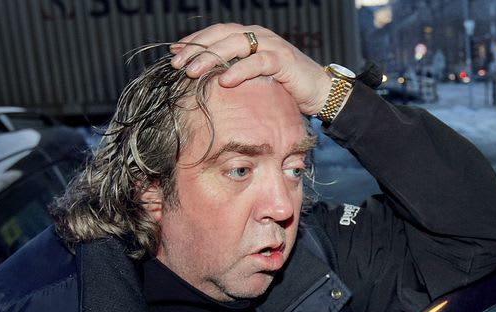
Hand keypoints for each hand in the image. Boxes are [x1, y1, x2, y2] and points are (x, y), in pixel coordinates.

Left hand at [170, 23, 330, 115]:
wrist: (321, 93)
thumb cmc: (286, 89)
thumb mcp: (255, 80)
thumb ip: (235, 74)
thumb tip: (205, 83)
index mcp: (250, 38)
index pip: (216, 34)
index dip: (194, 42)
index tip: (174, 54)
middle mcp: (259, 36)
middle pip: (221, 35)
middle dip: (197, 49)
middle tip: (177, 64)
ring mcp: (272, 46)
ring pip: (236, 44)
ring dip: (212, 57)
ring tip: (193, 71)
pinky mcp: (283, 60)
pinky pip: (258, 62)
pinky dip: (240, 70)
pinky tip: (225, 80)